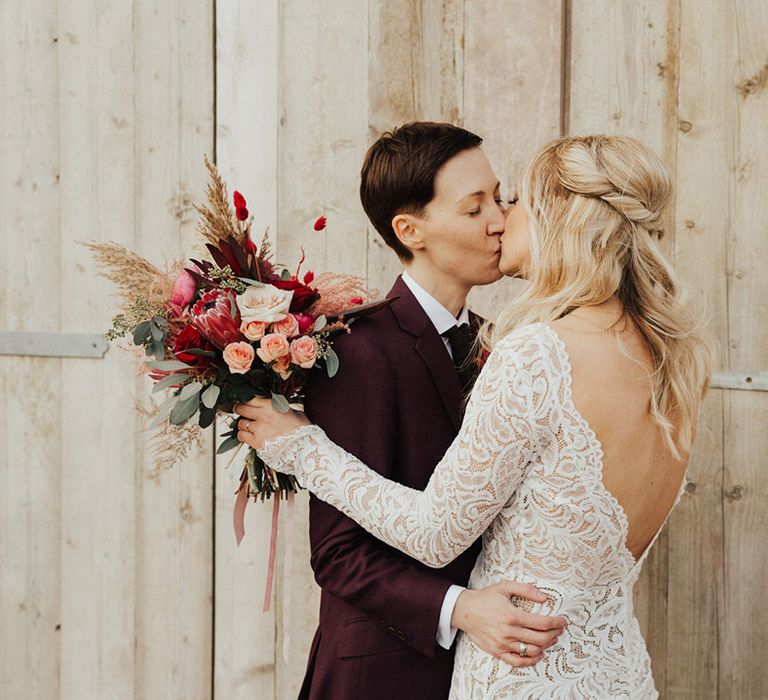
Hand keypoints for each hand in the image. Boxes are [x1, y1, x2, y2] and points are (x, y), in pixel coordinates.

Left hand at [234, 397, 310, 450]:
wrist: (304, 447)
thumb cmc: (302, 431)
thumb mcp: (293, 412)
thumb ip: (280, 408)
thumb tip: (274, 405)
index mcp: (272, 405)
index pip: (250, 398)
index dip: (245, 400)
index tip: (244, 402)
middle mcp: (263, 415)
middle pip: (240, 408)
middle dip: (239, 409)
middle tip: (241, 411)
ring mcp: (258, 429)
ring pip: (240, 423)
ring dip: (242, 424)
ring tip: (248, 426)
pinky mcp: (256, 442)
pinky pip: (241, 436)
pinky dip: (243, 435)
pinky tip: (249, 436)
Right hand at [451, 581, 566, 667]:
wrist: (464, 610)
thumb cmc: (485, 597)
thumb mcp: (505, 587)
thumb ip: (526, 590)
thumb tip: (544, 598)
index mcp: (512, 615)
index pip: (542, 623)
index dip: (557, 623)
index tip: (563, 621)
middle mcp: (509, 631)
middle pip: (540, 639)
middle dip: (554, 635)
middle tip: (559, 630)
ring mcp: (503, 643)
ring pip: (531, 651)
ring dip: (545, 646)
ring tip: (550, 639)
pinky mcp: (497, 651)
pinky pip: (517, 661)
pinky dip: (531, 660)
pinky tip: (538, 654)